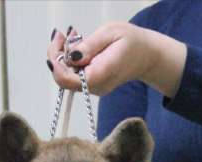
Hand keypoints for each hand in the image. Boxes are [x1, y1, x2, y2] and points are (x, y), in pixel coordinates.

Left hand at [46, 22, 186, 97]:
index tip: (58, 39)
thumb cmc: (132, 42)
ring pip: (67, 77)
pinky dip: (70, 61)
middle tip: (62, 35)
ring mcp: (93, 89)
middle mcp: (94, 87)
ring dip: (63, 57)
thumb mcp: (111, 33)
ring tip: (72, 38)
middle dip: (57, 56)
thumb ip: (89, 46)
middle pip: (63, 79)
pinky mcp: (92, 86)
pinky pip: (74, 76)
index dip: (55, 61)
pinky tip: (78, 47)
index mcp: (99, 75)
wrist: (146, 57)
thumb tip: (71, 56)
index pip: (66, 78)